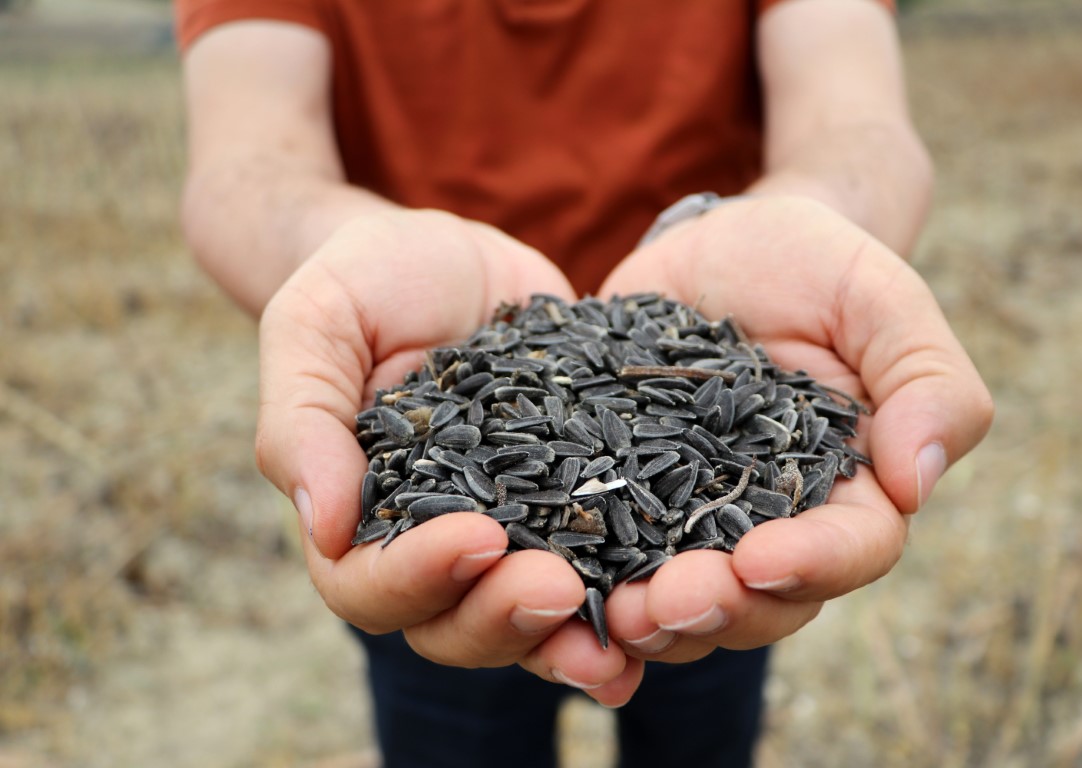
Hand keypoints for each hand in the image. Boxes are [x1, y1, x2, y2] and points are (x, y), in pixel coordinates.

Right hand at [255, 210, 643, 704]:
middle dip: (504, 618)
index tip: (477, 536)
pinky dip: (627, 599)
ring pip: (530, 622)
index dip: (419, 578)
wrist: (447, 255)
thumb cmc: (364, 283)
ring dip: (570, 640)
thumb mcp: (315, 325)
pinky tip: (668, 605)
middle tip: (559, 587)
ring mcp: (511, 532)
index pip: (369, 585)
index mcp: (361, 517)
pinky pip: (600, 570)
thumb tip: (324, 528)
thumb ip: (303, 420)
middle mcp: (434, 543)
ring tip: (623, 639)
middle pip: (453, 627)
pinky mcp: (576, 503)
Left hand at [597, 195, 993, 660]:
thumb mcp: (882, 300)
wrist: (725, 243)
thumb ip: (927, 380)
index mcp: (850, 489)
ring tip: (606, 615)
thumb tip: (920, 480)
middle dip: (715, 610)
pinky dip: (587, 584)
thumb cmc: (818, 267)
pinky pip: (610, 556)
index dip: (811, 566)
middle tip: (658, 605)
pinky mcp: (626, 495)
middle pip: (762, 600)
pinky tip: (554, 588)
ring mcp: (694, 516)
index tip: (759, 559)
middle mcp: (774, 522)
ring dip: (649, 620)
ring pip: (685, 600)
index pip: (850, 549)